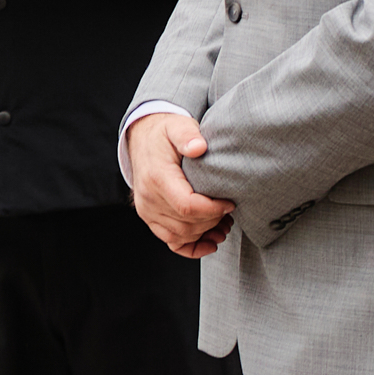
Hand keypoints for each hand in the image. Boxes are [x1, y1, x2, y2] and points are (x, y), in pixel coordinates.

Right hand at [127, 111, 235, 257]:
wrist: (142, 139)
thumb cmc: (163, 134)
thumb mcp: (176, 126)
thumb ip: (187, 135)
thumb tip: (199, 146)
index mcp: (157, 178)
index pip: (187, 206)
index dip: (213, 209)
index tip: (230, 203)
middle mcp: (148, 198)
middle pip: (186, 224)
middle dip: (213, 222)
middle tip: (231, 213)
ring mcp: (147, 211)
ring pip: (180, 235)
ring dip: (205, 234)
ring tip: (224, 225)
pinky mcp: (150, 217)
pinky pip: (170, 242)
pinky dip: (191, 247)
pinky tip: (210, 243)